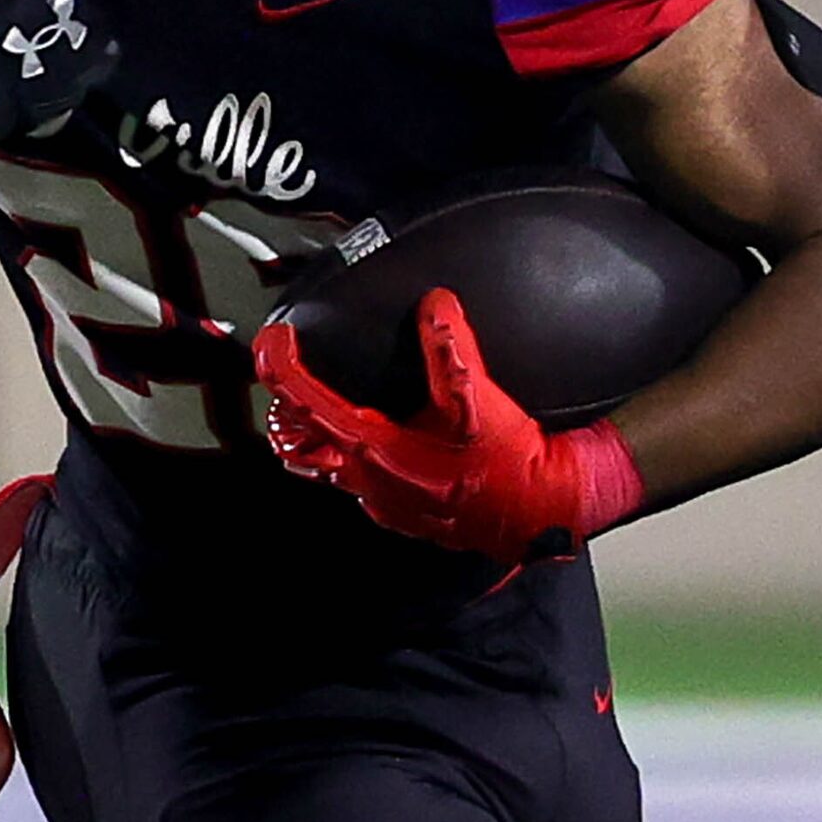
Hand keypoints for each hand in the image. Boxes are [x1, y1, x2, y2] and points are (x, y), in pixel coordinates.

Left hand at [252, 288, 646, 562]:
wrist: (546, 515)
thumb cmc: (512, 469)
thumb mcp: (478, 400)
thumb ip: (450, 348)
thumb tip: (435, 306)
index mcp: (372, 449)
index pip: (300, 401)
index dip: (278, 362)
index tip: (275, 337)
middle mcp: (367, 480)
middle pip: (297, 438)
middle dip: (285, 401)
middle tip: (288, 367)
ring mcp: (381, 499)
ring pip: (324, 464)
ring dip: (314, 430)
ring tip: (317, 399)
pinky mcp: (402, 508)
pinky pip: (359, 479)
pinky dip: (352, 451)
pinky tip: (375, 435)